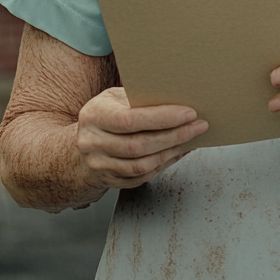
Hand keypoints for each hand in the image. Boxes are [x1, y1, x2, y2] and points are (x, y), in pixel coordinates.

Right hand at [75, 87, 208, 188]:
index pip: (130, 119)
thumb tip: (178, 98)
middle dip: (175, 136)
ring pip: (142, 165)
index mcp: (94, 115)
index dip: (162, 118)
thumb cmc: (105, 114)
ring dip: (172, 152)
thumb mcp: (114, 98)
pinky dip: (164, 164)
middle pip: (139, 145)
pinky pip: (142, 177)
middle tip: (199, 126)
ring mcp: (100, 165)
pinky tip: (178, 152)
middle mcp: (93, 142)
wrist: (81, 144)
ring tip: (192, 139)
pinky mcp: (110, 181)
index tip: (189, 113)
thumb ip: (139, 98)